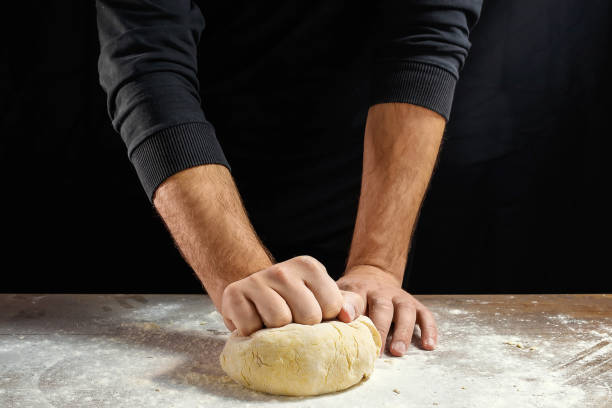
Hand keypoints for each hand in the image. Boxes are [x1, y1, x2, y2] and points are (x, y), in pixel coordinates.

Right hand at [221, 255, 343, 335]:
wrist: (250, 293)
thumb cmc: (291, 301)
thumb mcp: (320, 296)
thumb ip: (341, 305)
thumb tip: (348, 317)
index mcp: (309, 267)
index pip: (332, 306)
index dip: (324, 319)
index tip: (313, 316)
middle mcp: (283, 269)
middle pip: (308, 316)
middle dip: (301, 327)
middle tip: (291, 321)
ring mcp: (257, 280)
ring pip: (279, 320)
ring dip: (276, 331)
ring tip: (271, 322)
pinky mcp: (233, 294)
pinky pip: (251, 327)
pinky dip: (253, 332)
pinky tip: (254, 321)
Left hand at [336, 265, 437, 355]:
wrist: (372, 274)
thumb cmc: (353, 293)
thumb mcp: (339, 293)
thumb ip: (335, 305)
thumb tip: (322, 317)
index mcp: (359, 289)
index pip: (354, 298)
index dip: (350, 307)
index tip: (346, 318)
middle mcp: (381, 292)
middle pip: (382, 307)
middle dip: (380, 329)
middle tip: (376, 351)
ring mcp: (399, 296)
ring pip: (405, 311)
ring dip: (403, 332)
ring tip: (398, 352)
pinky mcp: (414, 303)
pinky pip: (425, 315)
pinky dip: (429, 329)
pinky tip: (429, 345)